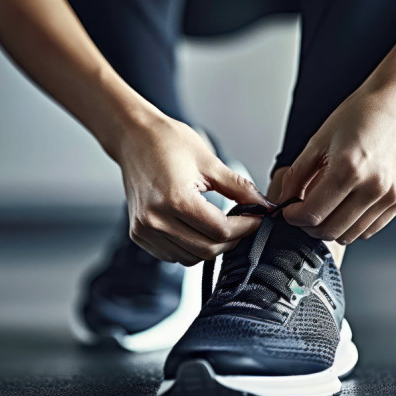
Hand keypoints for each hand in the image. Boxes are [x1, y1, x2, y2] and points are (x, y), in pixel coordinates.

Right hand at [116, 115, 271, 265]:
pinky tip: (195, 228)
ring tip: (217, 224)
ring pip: (191, 257)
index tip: (256, 218)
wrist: (132, 137)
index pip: (220, 231)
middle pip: (207, 250)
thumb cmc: (165, 142)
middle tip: (242, 223)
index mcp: (174, 199)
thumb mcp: (209, 161)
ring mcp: (144, 230)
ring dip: (210, 246)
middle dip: (231, 240)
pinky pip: (172, 255)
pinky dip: (189, 247)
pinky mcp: (138, 235)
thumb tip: (263, 205)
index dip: (245, 228)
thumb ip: (239, 187)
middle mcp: (155, 219)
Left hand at [280, 81, 395, 243]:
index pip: (312, 214)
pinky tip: (343, 207)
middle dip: (308, 226)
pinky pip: (369, 229)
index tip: (287, 211)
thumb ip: (297, 176)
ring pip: (350, 235)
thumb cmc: (360, 116)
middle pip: (330, 230)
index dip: (292, 217)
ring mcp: (390, 196)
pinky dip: (351, 225)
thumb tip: (283, 200)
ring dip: (329, 228)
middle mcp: (373, 186)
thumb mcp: (317, 141)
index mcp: (348, 169)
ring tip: (322, 207)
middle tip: (300, 212)